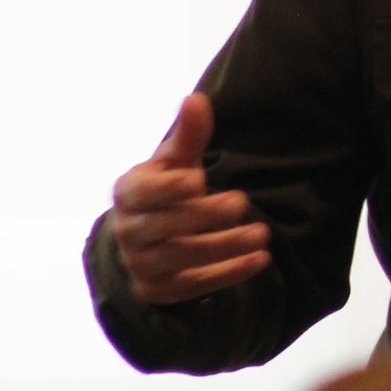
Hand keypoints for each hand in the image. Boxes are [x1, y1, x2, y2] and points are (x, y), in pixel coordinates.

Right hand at [110, 92, 271, 304]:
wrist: (145, 239)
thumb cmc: (165, 189)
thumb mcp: (175, 161)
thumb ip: (188, 135)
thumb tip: (196, 99)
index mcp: (128, 194)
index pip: (142, 193)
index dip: (167, 188)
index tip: (198, 179)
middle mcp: (128, 232)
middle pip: (165, 227)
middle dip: (204, 216)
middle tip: (242, 201)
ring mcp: (141, 265)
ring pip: (182, 258)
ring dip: (225, 247)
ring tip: (262, 234)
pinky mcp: (159, 291)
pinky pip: (194, 285)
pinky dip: (228, 274)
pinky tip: (259, 260)